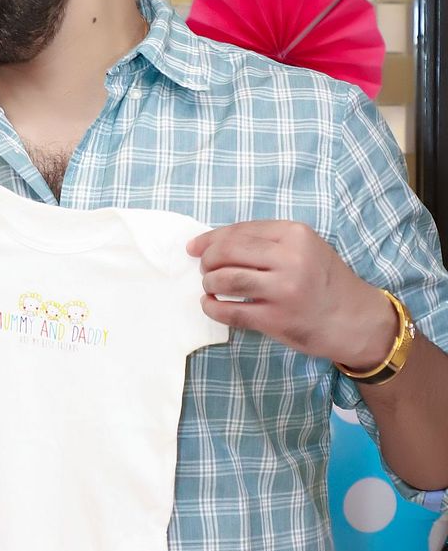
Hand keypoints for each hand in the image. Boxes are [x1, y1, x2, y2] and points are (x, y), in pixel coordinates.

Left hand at [188, 221, 398, 368]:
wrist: (355, 319)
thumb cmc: (325, 281)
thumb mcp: (305, 248)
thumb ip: (267, 242)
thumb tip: (213, 242)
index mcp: (295, 234)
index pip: (240, 231)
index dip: (210, 239)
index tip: (194, 247)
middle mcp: (291, 258)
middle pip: (228, 252)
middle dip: (208, 260)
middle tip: (204, 269)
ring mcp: (284, 290)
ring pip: (226, 280)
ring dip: (209, 283)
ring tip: (210, 287)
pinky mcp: (277, 319)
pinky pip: (231, 311)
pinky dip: (213, 308)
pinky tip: (211, 305)